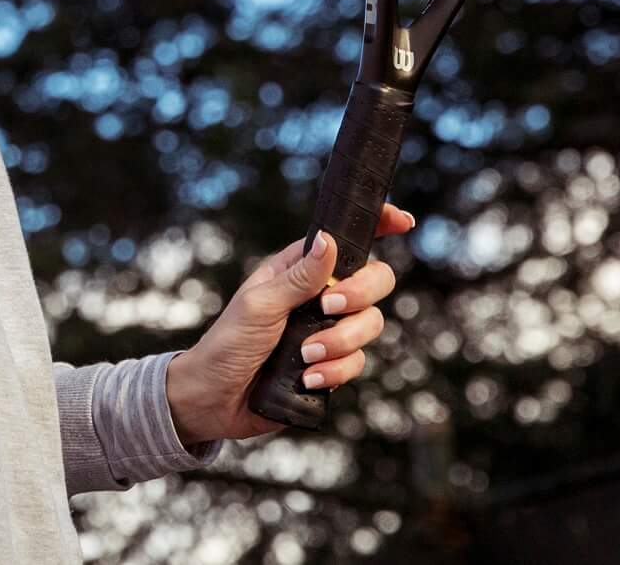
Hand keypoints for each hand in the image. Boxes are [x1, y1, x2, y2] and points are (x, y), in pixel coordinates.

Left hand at [164, 204, 416, 444]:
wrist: (217, 398)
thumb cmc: (228, 342)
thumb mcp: (260, 304)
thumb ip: (299, 277)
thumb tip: (329, 240)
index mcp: (300, 270)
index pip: (345, 241)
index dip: (377, 226)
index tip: (403, 221)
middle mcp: (320, 295)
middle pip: (375, 280)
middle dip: (359, 295)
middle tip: (328, 307)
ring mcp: (329, 330)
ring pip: (370, 325)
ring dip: (340, 342)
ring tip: (305, 355)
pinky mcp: (332, 365)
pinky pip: (357, 363)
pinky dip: (334, 372)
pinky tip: (307, 378)